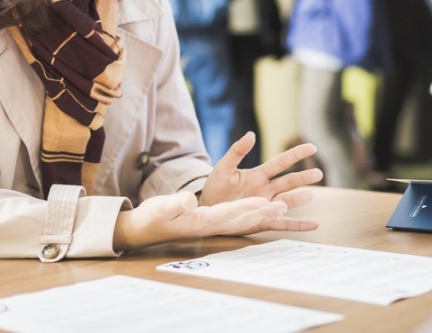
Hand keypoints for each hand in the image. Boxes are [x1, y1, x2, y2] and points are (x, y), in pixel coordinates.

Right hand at [113, 192, 291, 250]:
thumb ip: (176, 204)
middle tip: (282, 207)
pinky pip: (237, 220)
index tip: (262, 204)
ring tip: (283, 208)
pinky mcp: (214, 222)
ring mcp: (214, 225)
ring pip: (243, 220)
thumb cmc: (154, 217)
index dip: (245, 209)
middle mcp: (212, 225)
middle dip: (263, 214)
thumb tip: (189, 202)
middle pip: (242, 220)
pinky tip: (268, 213)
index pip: (227, 214)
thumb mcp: (162, 208)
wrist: (148, 229)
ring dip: (263, 215)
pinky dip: (254, 216)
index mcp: (201, 221)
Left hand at [200, 132, 322, 218]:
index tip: (312, 147)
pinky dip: (299, 225)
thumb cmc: (216, 187)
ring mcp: (266, 206)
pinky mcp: (263, 221)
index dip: (295, 155)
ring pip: (286, 201)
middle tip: (318, 173)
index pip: (280, 162)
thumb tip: (251, 134)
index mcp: (258, 175)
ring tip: (309, 195)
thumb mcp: (224, 167)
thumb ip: (237, 151)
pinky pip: (283, 224)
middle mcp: (266, 190)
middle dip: (302, 178)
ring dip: (298, 199)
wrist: (207, 209)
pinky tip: (314, 224)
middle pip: (287, 182)